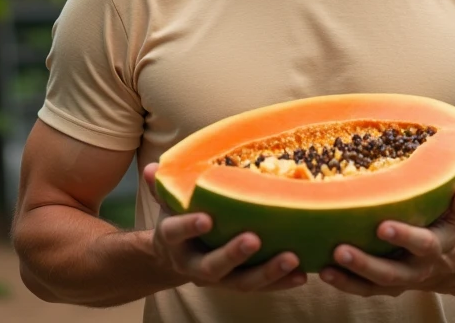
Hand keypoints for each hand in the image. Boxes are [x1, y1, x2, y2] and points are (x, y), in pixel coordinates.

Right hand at [142, 162, 307, 291]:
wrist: (174, 259)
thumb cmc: (179, 219)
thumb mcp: (167, 204)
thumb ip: (163, 187)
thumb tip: (152, 167)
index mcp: (173, 240)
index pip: (176, 233)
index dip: (189, 227)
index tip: (206, 219)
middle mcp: (193, 265)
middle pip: (212, 266)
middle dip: (233, 255)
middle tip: (254, 240)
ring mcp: (218, 279)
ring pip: (241, 282)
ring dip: (267, 273)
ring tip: (292, 259)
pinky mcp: (238, 284)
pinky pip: (261, 287)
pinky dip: (281, 281)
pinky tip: (302, 274)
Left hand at [320, 181, 454, 296]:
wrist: (447, 269)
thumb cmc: (443, 232)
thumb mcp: (454, 219)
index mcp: (433, 250)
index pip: (420, 244)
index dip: (403, 236)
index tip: (382, 226)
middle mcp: (414, 270)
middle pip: (389, 273)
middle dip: (365, 264)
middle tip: (340, 250)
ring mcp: (396, 282)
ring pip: (371, 287)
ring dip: (348, 279)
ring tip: (325, 268)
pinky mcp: (380, 288)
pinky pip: (360, 290)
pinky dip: (342, 283)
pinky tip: (321, 272)